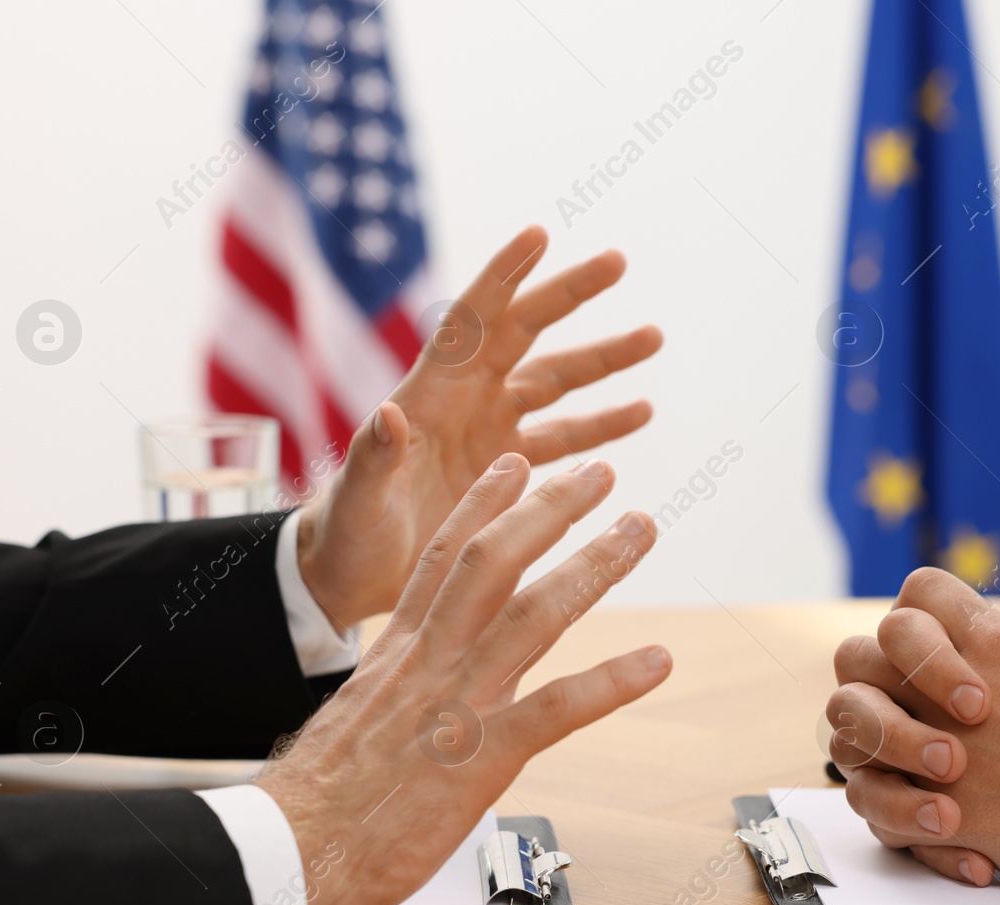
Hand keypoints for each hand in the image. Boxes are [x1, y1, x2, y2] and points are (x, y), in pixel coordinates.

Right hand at [257, 453, 669, 904]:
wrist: (290, 854)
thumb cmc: (315, 805)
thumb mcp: (351, 723)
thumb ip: (394, 697)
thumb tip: (415, 698)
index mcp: (394, 654)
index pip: (440, 559)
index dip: (482, 506)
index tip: (516, 468)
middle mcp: (428, 663)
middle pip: (493, 561)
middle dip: (548, 510)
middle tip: (596, 477)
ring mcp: (458, 704)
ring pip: (534, 613)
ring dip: (594, 566)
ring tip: (639, 531)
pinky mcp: (482, 758)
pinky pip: (558, 706)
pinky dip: (612, 681)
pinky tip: (656, 661)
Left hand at [298, 225, 660, 629]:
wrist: (352, 574)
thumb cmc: (345, 533)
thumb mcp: (357, 499)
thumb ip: (373, 458)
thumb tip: (386, 412)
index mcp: (429, 397)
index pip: (471, 323)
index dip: (503, 278)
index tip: (539, 235)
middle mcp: (464, 403)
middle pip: (525, 334)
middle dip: (569, 296)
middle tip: (617, 262)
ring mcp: (489, 434)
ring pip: (556, 383)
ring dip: (603, 361)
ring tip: (654, 337)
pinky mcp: (507, 473)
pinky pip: (563, 441)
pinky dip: (601, 427)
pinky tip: (640, 412)